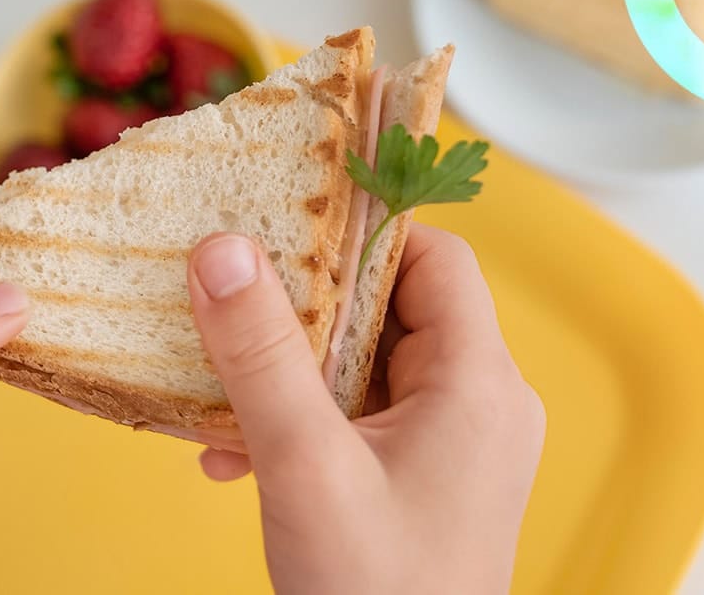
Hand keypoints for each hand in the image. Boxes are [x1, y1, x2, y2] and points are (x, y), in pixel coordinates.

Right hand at [187, 225, 544, 594]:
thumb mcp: (306, 467)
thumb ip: (263, 357)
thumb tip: (223, 251)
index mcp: (479, 385)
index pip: (435, 259)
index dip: (362, 233)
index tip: (285, 226)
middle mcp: (479, 403)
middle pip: (393, 308)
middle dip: (304, 311)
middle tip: (234, 307)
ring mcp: (452, 442)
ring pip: (364, 364)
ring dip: (289, 373)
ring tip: (224, 395)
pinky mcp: (422, 475)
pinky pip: (357, 416)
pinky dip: (300, 421)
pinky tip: (236, 456)